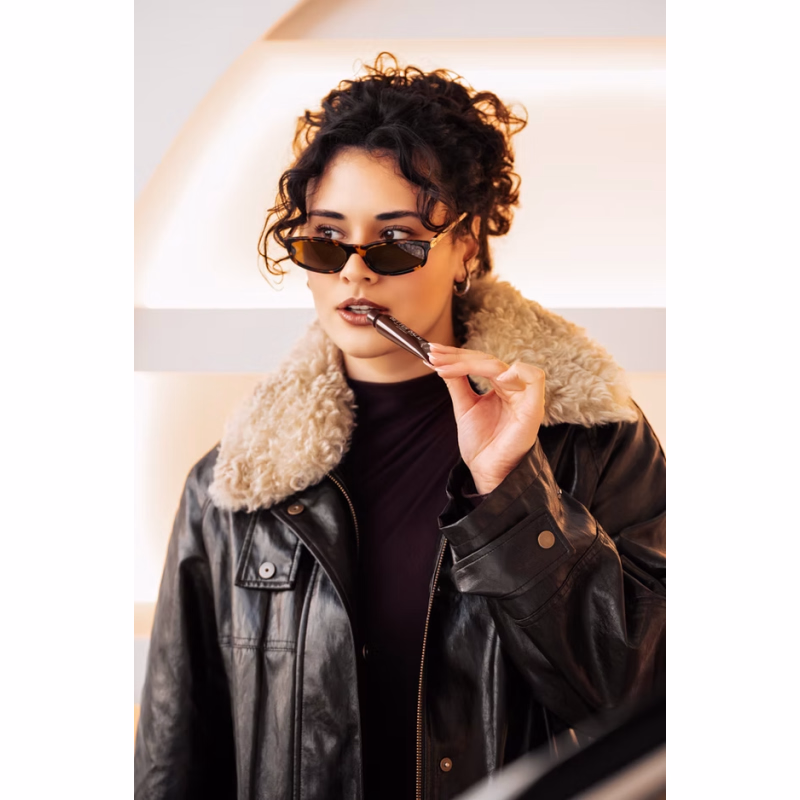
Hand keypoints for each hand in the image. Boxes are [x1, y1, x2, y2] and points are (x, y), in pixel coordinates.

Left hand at [428, 343, 545, 494]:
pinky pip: (534, 378)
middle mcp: (514, 388)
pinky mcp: (533, 408)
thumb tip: (440, 360)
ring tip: (444, 368)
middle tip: (434, 356)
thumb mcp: (464, 407)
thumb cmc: (480, 443)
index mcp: (501, 387)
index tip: (432, 354)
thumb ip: (458, 382)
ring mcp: (524, 396)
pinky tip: (493, 377)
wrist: (486, 471)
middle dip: (458, 356)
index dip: (457, 356)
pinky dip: (515, 372)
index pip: (481, 361)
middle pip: (488, 360)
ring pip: (501, 366)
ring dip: (471, 363)